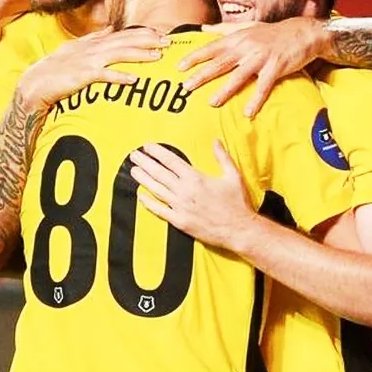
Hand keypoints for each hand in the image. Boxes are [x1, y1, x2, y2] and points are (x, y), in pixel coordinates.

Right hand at [14, 28, 168, 111]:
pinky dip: (119, 77)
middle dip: (147, 40)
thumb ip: (94, 38)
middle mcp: (91, 48)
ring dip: (139, 54)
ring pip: (118, 54)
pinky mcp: (81, 76)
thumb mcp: (75, 49)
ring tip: (158, 56)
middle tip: (168, 41)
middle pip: (125, 40)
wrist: (34, 84)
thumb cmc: (55, 69)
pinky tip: (133, 80)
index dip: (142, 33)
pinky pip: (104, 76)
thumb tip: (111, 29)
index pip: (122, 34)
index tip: (161, 34)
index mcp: (92, 42)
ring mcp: (87, 61)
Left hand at [128, 141, 257, 251]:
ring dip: (143, 179)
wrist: (239, 229)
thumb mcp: (233, 176)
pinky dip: (149, 203)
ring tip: (133, 171)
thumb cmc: (237, 203)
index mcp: (196, 178)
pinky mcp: (179, 221)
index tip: (147, 147)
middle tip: (134, 155)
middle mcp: (185, 191)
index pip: (171, 161)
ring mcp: (180, 207)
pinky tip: (140, 196)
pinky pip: (160, 211)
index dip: (157, 153)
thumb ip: (222, 157)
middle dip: (145, 163)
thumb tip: (216, 141)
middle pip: (159, 173)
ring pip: (156, 190)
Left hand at [178, 17, 329, 117]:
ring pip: (239, 75)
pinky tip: (247, 113)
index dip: (195, 57)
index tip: (179, 67)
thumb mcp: (247, 27)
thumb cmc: (272, 33)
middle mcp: (247, 46)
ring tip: (212, 102)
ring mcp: (261, 57)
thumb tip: (203, 29)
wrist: (303, 32)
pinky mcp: (276, 67)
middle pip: (220, 62)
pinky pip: (264, 86)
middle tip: (186, 86)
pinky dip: (256, 99)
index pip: (211, 48)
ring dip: (225, 90)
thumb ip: (224, 29)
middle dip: (202, 74)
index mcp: (237, 38)